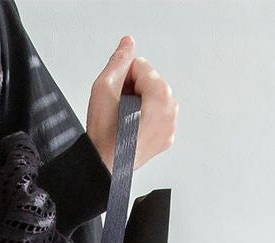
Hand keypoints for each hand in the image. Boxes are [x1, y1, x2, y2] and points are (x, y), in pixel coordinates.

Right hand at [85, 35, 178, 173]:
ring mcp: (170, 128)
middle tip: (118, 108)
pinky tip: (130, 127)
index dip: (122, 77)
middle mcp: (171, 112)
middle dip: (132, 88)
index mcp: (161, 97)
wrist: (104, 166)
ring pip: (152, 98)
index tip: (116, 94)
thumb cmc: (104, 136)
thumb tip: (127, 43)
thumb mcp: (104, 88)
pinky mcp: (166, 139)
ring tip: (123, 119)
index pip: (141, 66)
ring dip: (137, 102)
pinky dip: (143, 117)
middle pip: (150, 81)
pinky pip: (155, 115)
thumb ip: (118, 61)